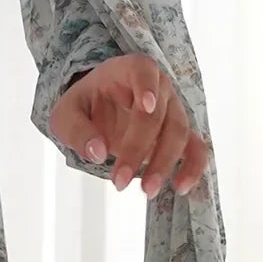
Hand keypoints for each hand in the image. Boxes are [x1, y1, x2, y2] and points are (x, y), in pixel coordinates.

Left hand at [48, 54, 210, 198]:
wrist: (99, 112)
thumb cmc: (85, 107)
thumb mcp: (66, 115)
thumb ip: (77, 130)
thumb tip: (98, 152)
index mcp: (128, 71)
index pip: (143, 70)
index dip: (147, 86)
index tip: (146, 106)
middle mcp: (158, 87)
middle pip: (159, 114)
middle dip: (140, 149)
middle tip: (119, 181)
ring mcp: (173, 110)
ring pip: (179, 133)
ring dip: (164, 163)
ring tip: (146, 191)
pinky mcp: (181, 135)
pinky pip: (196, 149)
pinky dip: (193, 168)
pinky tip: (181, 188)